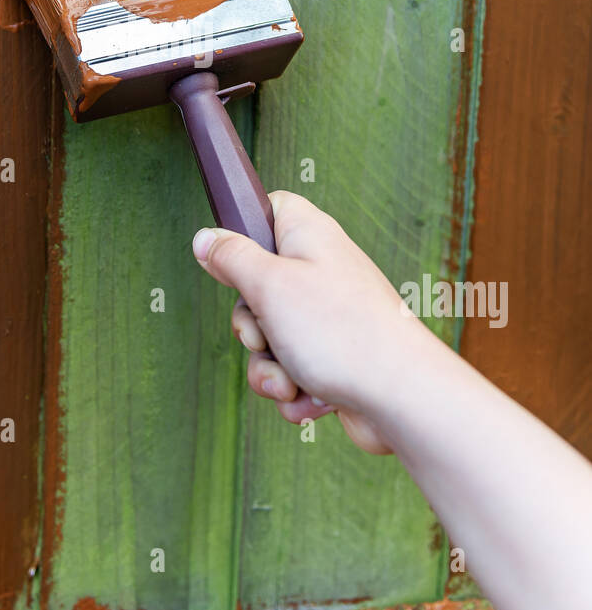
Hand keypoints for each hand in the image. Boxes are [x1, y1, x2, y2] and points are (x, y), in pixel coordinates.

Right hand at [192, 191, 418, 453]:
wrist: (403, 399)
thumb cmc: (343, 333)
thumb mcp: (270, 286)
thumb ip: (232, 257)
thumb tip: (205, 237)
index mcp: (310, 237)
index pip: (270, 209)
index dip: (244, 231)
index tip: (233, 260)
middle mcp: (321, 273)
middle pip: (256, 288)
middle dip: (251, 328)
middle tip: (265, 335)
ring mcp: (328, 318)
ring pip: (270, 339)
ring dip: (271, 369)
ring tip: (294, 381)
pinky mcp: (334, 359)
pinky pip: (292, 372)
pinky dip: (296, 391)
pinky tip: (315, 400)